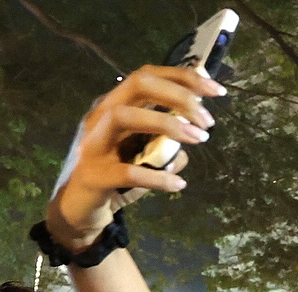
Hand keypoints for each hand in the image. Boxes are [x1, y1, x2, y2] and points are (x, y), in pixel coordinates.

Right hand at [46, 65, 225, 250]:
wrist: (81, 209)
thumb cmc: (115, 176)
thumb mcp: (145, 155)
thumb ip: (167, 142)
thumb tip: (195, 137)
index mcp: (115, 105)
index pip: (148, 76)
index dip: (184, 78)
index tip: (216, 91)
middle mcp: (101, 116)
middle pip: (138, 85)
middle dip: (179, 96)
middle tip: (208, 121)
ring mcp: (93, 144)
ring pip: (124, 117)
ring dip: (167, 125)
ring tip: (199, 140)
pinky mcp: (94, 175)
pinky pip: (128, 172)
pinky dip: (157, 177)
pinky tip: (178, 184)